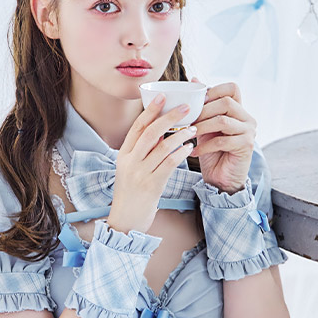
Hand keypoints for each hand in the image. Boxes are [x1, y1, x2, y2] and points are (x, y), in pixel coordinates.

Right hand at [107, 96, 196, 233]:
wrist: (126, 221)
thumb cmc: (132, 194)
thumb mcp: (130, 169)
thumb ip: (142, 152)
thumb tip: (161, 133)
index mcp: (123, 154)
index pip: (137, 127)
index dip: (150, 110)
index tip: (162, 96)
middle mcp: (130, 162)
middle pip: (150, 132)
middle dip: (169, 117)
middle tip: (186, 108)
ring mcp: (140, 173)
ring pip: (163, 146)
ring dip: (181, 134)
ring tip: (194, 128)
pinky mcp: (152, 185)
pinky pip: (169, 163)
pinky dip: (181, 153)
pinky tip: (190, 147)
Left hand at [188, 78, 255, 193]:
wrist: (221, 179)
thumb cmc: (212, 151)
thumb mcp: (204, 125)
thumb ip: (202, 106)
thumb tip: (194, 79)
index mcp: (239, 110)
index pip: (232, 88)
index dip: (213, 91)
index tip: (196, 103)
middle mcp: (247, 118)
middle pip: (226, 102)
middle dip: (203, 110)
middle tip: (188, 120)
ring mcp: (249, 131)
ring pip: (223, 120)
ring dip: (201, 126)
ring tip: (188, 134)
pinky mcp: (246, 146)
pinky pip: (222, 140)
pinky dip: (204, 145)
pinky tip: (193, 150)